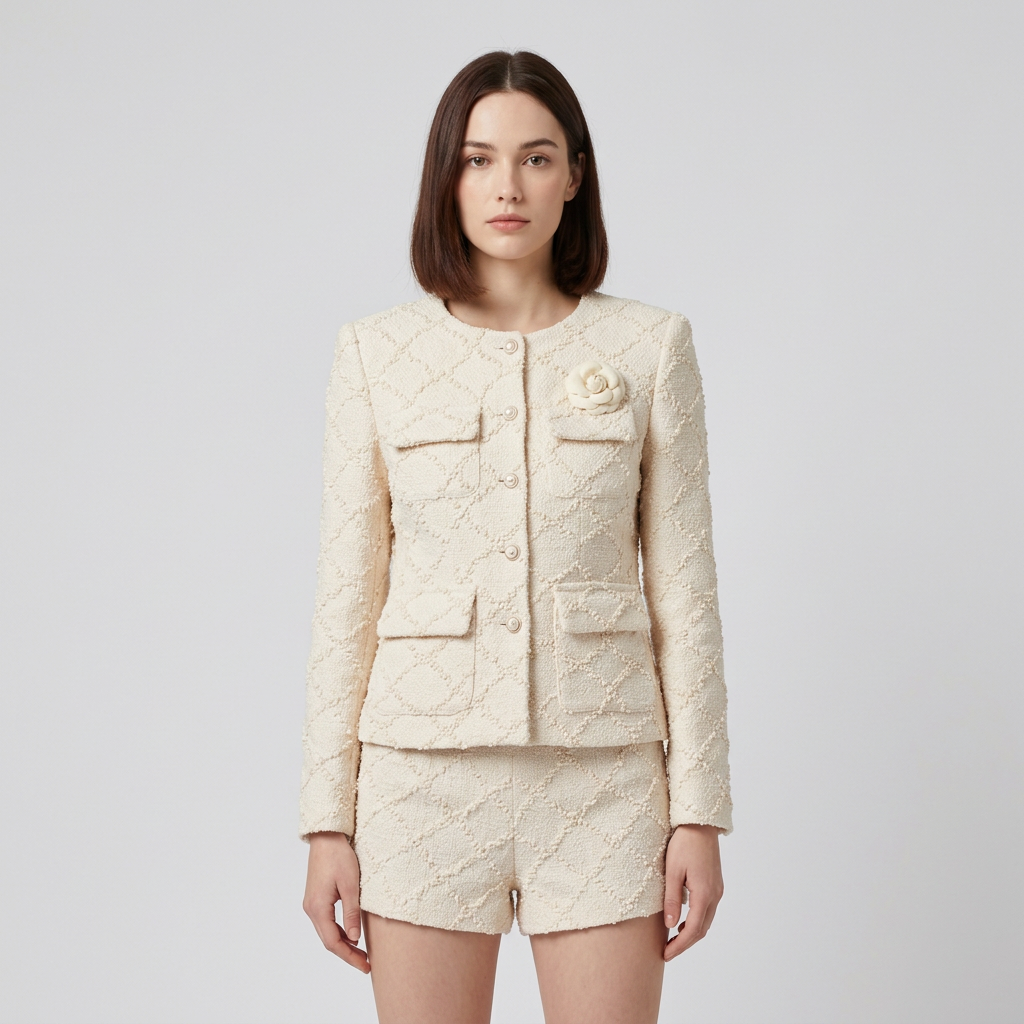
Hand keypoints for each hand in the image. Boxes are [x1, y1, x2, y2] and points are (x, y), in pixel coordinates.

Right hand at [303, 831, 369, 972]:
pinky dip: (338, 931)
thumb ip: (352, 913)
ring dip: (343, 943)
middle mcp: (311, 909)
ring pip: (327, 932)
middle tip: (366, 964)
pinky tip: (351, 934)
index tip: (365, 966)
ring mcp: (312, 904)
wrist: (326, 836)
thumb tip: (355, 940)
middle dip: (347, 954)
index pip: (333, 942)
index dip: (350, 957)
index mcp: (318, 908)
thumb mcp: (350, 886)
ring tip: (362, 953)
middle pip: (328, 940)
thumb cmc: (339, 857)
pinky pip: (326, 921)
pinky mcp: (316, 898)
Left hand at [663, 823, 723, 960]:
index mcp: (704, 894)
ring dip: (692, 933)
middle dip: (685, 943)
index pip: (693, 930)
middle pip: (702, 929)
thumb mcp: (672, 871)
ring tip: (673, 939)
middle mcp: (715, 895)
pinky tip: (684, 920)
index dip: (680, 946)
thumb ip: (672, 899)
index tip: (666, 954)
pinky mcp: (715, 884)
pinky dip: (697, 920)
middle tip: (667, 951)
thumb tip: (671, 925)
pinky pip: (708, 909)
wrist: (699, 823)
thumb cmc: (684, 843)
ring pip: (706, 920)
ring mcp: (717, 889)